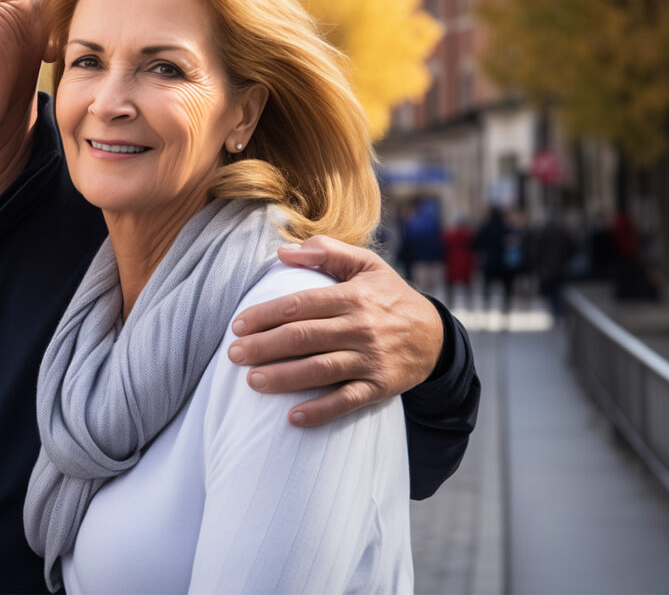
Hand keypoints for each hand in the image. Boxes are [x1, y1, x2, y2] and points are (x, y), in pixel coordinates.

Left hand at [226, 235, 444, 426]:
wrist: (435, 336)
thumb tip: (282, 251)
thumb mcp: (366, 264)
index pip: (300, 304)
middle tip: (234, 355)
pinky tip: (293, 418)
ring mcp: (370, 359)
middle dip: (264, 347)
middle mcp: (360, 328)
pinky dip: (320, 411)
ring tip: (252, 381)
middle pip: (304, 337)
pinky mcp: (379, 387)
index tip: (238, 325)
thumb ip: (326, 252)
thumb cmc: (389, 296)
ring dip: (284, 378)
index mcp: (352, 296)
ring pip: (320, 370)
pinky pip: (347, 401)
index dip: (265, 314)